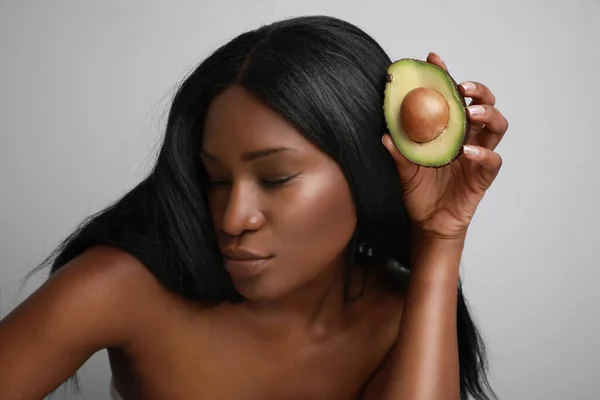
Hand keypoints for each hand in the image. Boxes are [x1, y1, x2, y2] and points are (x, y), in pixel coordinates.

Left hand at [382, 52, 508, 240]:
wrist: (428, 223)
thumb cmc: (419, 192)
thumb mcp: (404, 170)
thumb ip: (398, 153)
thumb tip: (385, 135)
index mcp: (449, 131)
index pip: (452, 99)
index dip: (446, 77)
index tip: (434, 59)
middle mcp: (467, 138)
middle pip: (485, 105)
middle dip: (478, 91)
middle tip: (463, 88)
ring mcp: (478, 156)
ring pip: (497, 126)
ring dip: (487, 115)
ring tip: (471, 114)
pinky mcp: (483, 177)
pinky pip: (492, 160)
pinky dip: (483, 153)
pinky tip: (468, 151)